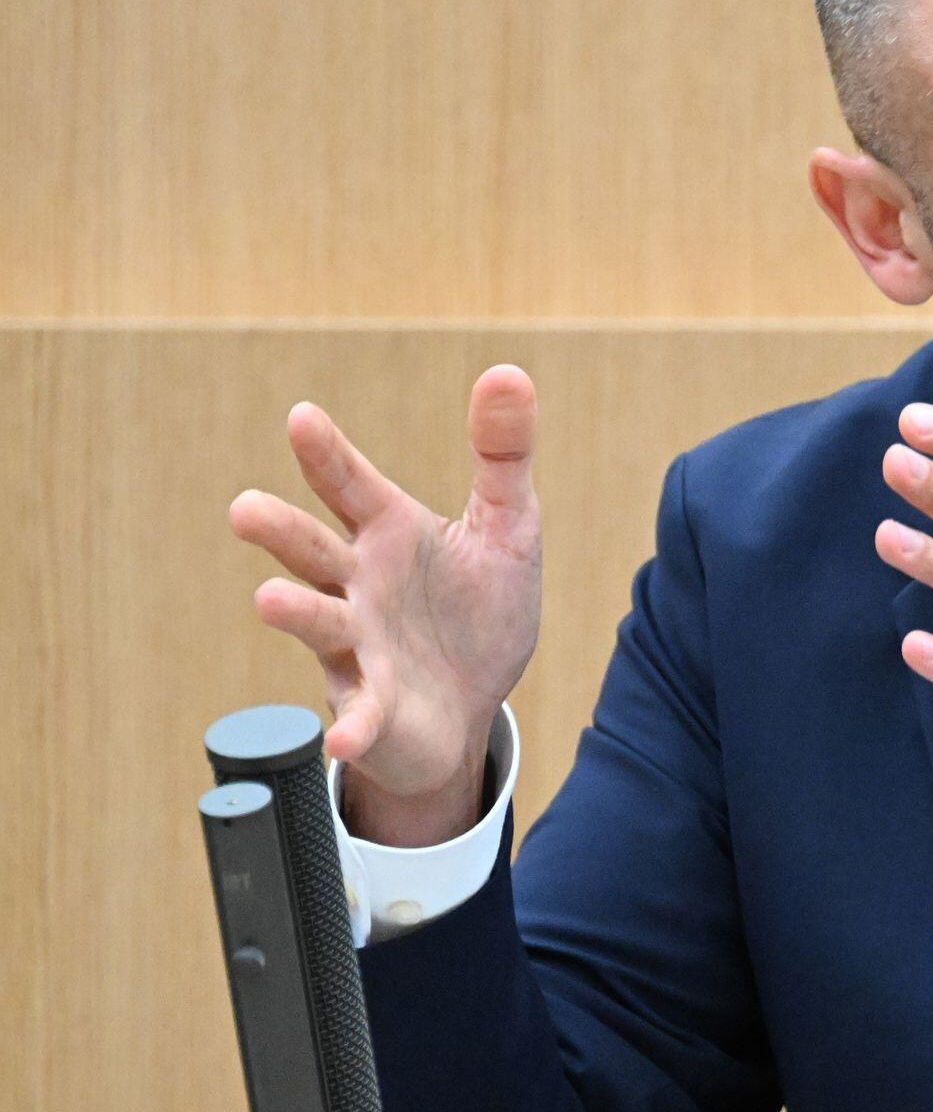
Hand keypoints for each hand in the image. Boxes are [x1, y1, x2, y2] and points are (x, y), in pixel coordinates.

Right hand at [228, 366, 542, 845]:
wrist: (474, 705)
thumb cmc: (478, 608)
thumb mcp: (508, 526)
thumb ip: (503, 455)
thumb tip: (509, 371)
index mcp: (390, 533)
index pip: (351, 485)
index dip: (326, 454)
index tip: (301, 417)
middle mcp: (359, 586)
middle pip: (312, 550)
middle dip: (281, 531)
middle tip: (245, 508)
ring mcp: (358, 647)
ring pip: (319, 624)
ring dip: (296, 612)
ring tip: (269, 598)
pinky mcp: (375, 708)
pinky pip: (360, 716)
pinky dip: (351, 727)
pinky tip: (343, 739)